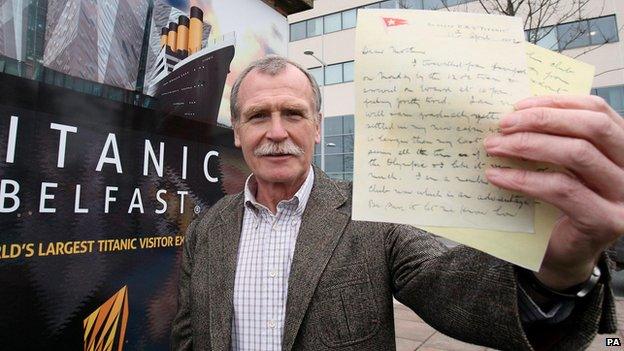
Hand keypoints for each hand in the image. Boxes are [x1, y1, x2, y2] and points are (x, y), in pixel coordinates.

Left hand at [484, 95, 623, 289]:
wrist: (562, 255)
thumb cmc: (557, 206)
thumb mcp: (557, 166)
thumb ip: (551, 140)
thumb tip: (514, 113)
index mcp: (621, 148)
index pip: (597, 111)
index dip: (557, 102)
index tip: (518, 106)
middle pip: (592, 127)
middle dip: (542, 120)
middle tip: (502, 125)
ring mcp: (622, 196)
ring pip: (577, 154)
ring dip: (528, 145)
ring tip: (494, 147)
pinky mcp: (605, 220)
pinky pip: (561, 189)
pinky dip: (524, 179)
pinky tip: (498, 176)